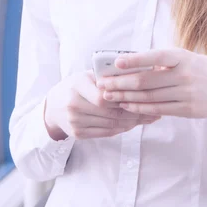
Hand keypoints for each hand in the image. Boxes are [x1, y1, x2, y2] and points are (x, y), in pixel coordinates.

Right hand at [44, 69, 160, 140]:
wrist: (53, 105)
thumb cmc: (77, 85)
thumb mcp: (88, 75)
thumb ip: (108, 75)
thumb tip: (138, 72)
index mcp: (77, 84)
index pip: (104, 95)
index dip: (124, 98)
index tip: (143, 97)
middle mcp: (73, 103)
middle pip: (110, 112)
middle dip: (133, 112)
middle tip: (152, 111)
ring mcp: (74, 120)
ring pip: (110, 124)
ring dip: (131, 122)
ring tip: (147, 118)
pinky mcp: (77, 133)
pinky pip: (105, 133)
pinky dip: (120, 129)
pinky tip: (132, 124)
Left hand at [96, 49, 206, 125]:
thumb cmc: (199, 69)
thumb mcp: (185, 58)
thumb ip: (162, 62)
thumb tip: (130, 64)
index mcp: (182, 57)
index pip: (156, 56)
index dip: (136, 59)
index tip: (117, 62)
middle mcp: (184, 75)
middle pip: (146, 80)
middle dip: (121, 83)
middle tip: (103, 85)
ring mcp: (186, 93)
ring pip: (149, 97)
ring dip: (126, 97)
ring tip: (109, 97)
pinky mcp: (187, 110)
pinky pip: (158, 109)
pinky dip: (140, 108)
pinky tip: (127, 106)